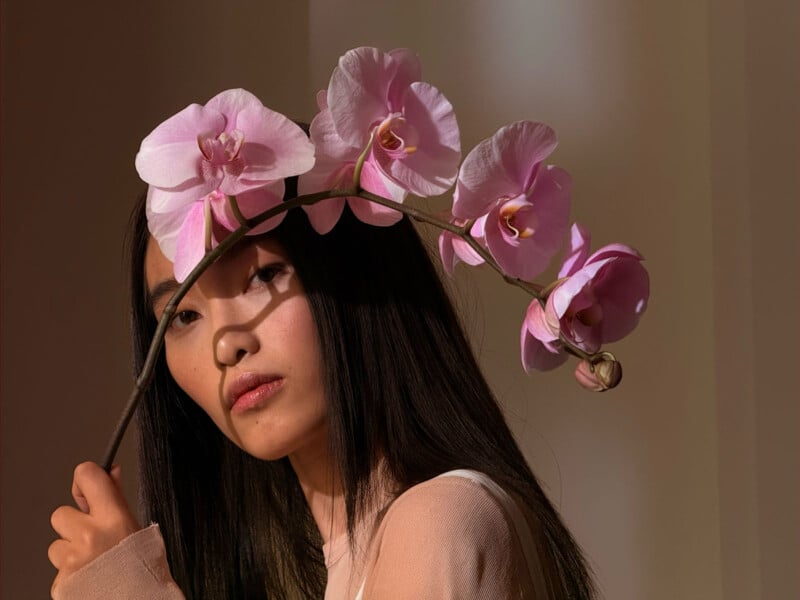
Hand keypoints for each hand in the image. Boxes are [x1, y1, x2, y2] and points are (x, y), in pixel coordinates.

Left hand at [48, 462, 140, 596]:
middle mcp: (90, 536)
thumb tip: (112, 470)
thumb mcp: (136, 527)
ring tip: (93, 562)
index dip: (84, 481)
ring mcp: (73, 560)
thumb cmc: (143, 567)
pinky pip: (58, 570)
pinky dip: (70, 573)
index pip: (87, 476)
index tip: (87, 488)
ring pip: (56, 545)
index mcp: (113, 518)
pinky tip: (89, 576)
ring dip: (70, 552)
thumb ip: (118, 498)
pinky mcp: (61, 581)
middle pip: (60, 514)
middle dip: (72, 525)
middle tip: (92, 538)